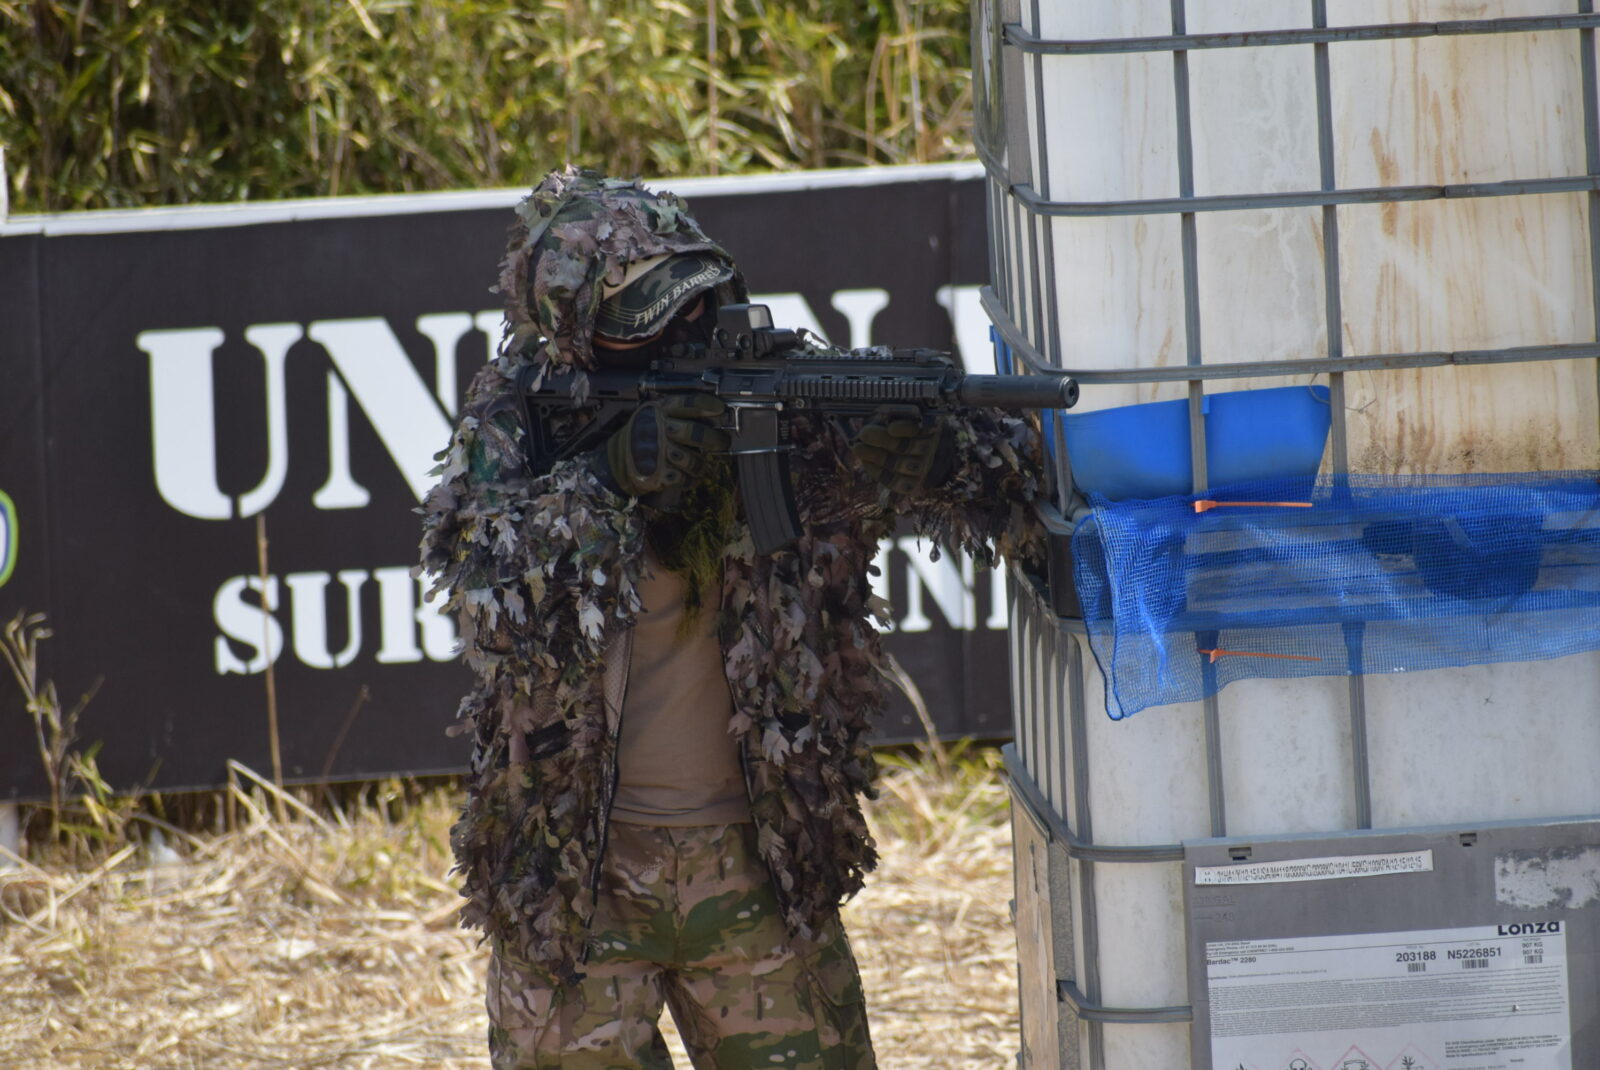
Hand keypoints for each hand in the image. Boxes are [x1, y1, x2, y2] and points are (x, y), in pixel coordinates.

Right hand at [604, 395, 729, 507]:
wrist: (615, 462)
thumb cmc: (643, 437)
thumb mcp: (652, 415)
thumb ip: (676, 413)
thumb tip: (713, 417)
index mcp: (658, 411)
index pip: (687, 403)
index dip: (707, 405)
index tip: (720, 410)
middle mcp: (657, 429)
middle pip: (694, 433)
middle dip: (714, 438)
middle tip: (722, 442)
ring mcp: (657, 452)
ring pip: (692, 459)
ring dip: (701, 464)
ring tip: (701, 464)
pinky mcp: (658, 473)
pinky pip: (684, 478)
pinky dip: (690, 479)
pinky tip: (688, 476)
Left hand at [851, 407, 955, 495]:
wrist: (926, 454)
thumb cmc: (905, 428)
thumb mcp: (899, 416)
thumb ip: (888, 416)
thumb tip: (871, 423)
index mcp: (932, 427)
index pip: (921, 428)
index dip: (905, 429)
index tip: (890, 428)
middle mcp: (932, 450)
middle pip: (907, 447)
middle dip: (883, 440)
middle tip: (863, 433)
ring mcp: (924, 469)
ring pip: (900, 465)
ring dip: (877, 456)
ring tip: (857, 448)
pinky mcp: (914, 485)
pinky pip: (896, 482)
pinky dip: (879, 472)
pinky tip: (866, 461)